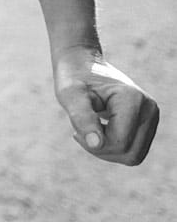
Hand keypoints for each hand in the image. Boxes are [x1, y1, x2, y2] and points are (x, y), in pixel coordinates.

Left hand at [54, 46, 159, 165]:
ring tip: (90, 131)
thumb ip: (81, 118)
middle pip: (130, 153)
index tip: (75, 131)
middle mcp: (149, 108)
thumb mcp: (69, 96)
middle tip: (81, 132)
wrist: (83, 65)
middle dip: (102, 150)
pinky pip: (134, 150)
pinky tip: (99, 131)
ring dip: (107, 150)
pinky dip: (113, 147)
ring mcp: (152, 116)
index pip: (119, 142)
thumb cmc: (73, 79)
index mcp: (133, 99)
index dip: (93, 143)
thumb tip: (96, 144)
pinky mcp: (148, 123)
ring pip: (134, 156)